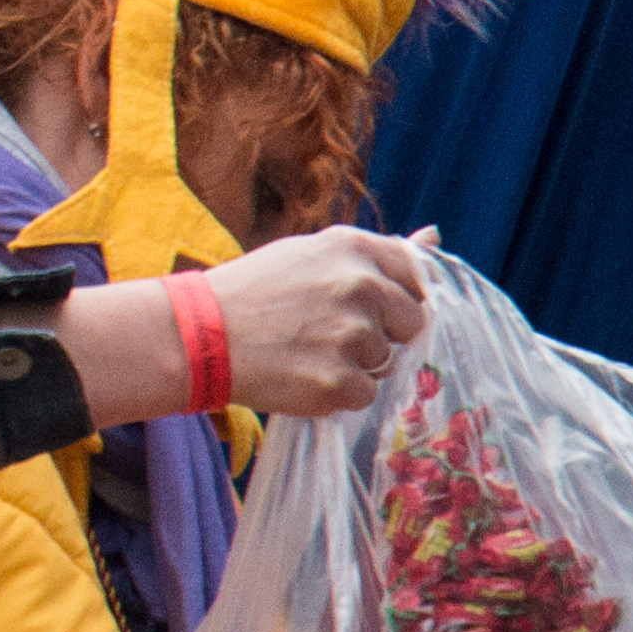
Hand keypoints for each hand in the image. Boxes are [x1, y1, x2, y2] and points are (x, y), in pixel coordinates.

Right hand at [199, 231, 431, 418]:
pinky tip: (300, 374)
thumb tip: (435, 236)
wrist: (197, 335)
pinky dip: (337, 392)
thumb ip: (374, 253)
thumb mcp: (310, 255)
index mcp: (353, 248)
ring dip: (355, 364)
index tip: (366, 305)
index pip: (416, 275)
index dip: (395, 296)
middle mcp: (359, 286)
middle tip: (329, 332)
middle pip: (411, 322)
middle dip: (382, 332)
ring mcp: (351, 336)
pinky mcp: (339, 382)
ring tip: (304, 351)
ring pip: (386, 362)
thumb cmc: (254, 291)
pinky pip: (364, 395)